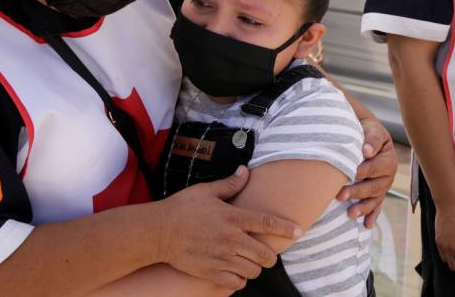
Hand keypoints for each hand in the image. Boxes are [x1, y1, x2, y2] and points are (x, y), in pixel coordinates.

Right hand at [155, 166, 301, 290]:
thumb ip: (230, 184)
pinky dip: (240, 279)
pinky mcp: (210, 272)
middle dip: (270, 255)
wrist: (156, 232)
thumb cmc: (181, 208)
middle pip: (264, 254)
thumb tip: (245, 171)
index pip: (266, 222)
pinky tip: (236, 273)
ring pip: (253, 270)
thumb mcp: (206, 191)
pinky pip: (236, 282)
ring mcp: (221, 258)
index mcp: (232, 217)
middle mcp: (230, 239)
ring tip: (250, 263)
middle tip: (266, 254)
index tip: (298, 231)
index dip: (285, 228)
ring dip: (255, 268)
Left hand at [338, 117, 397, 226]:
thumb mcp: (371, 129)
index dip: (362, 171)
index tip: (348, 174)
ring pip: (375, 199)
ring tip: (350, 214)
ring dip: (363, 208)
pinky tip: (366, 225)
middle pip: (374, 186)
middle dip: (357, 192)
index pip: (375, 167)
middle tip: (339, 195)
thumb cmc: (366, 131)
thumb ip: (371, 139)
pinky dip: (372, 216)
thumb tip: (366, 151)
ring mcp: (383, 186)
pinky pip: (376, 206)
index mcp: (388, 159)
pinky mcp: (377, 193)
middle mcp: (389, 175)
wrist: (366, 133)